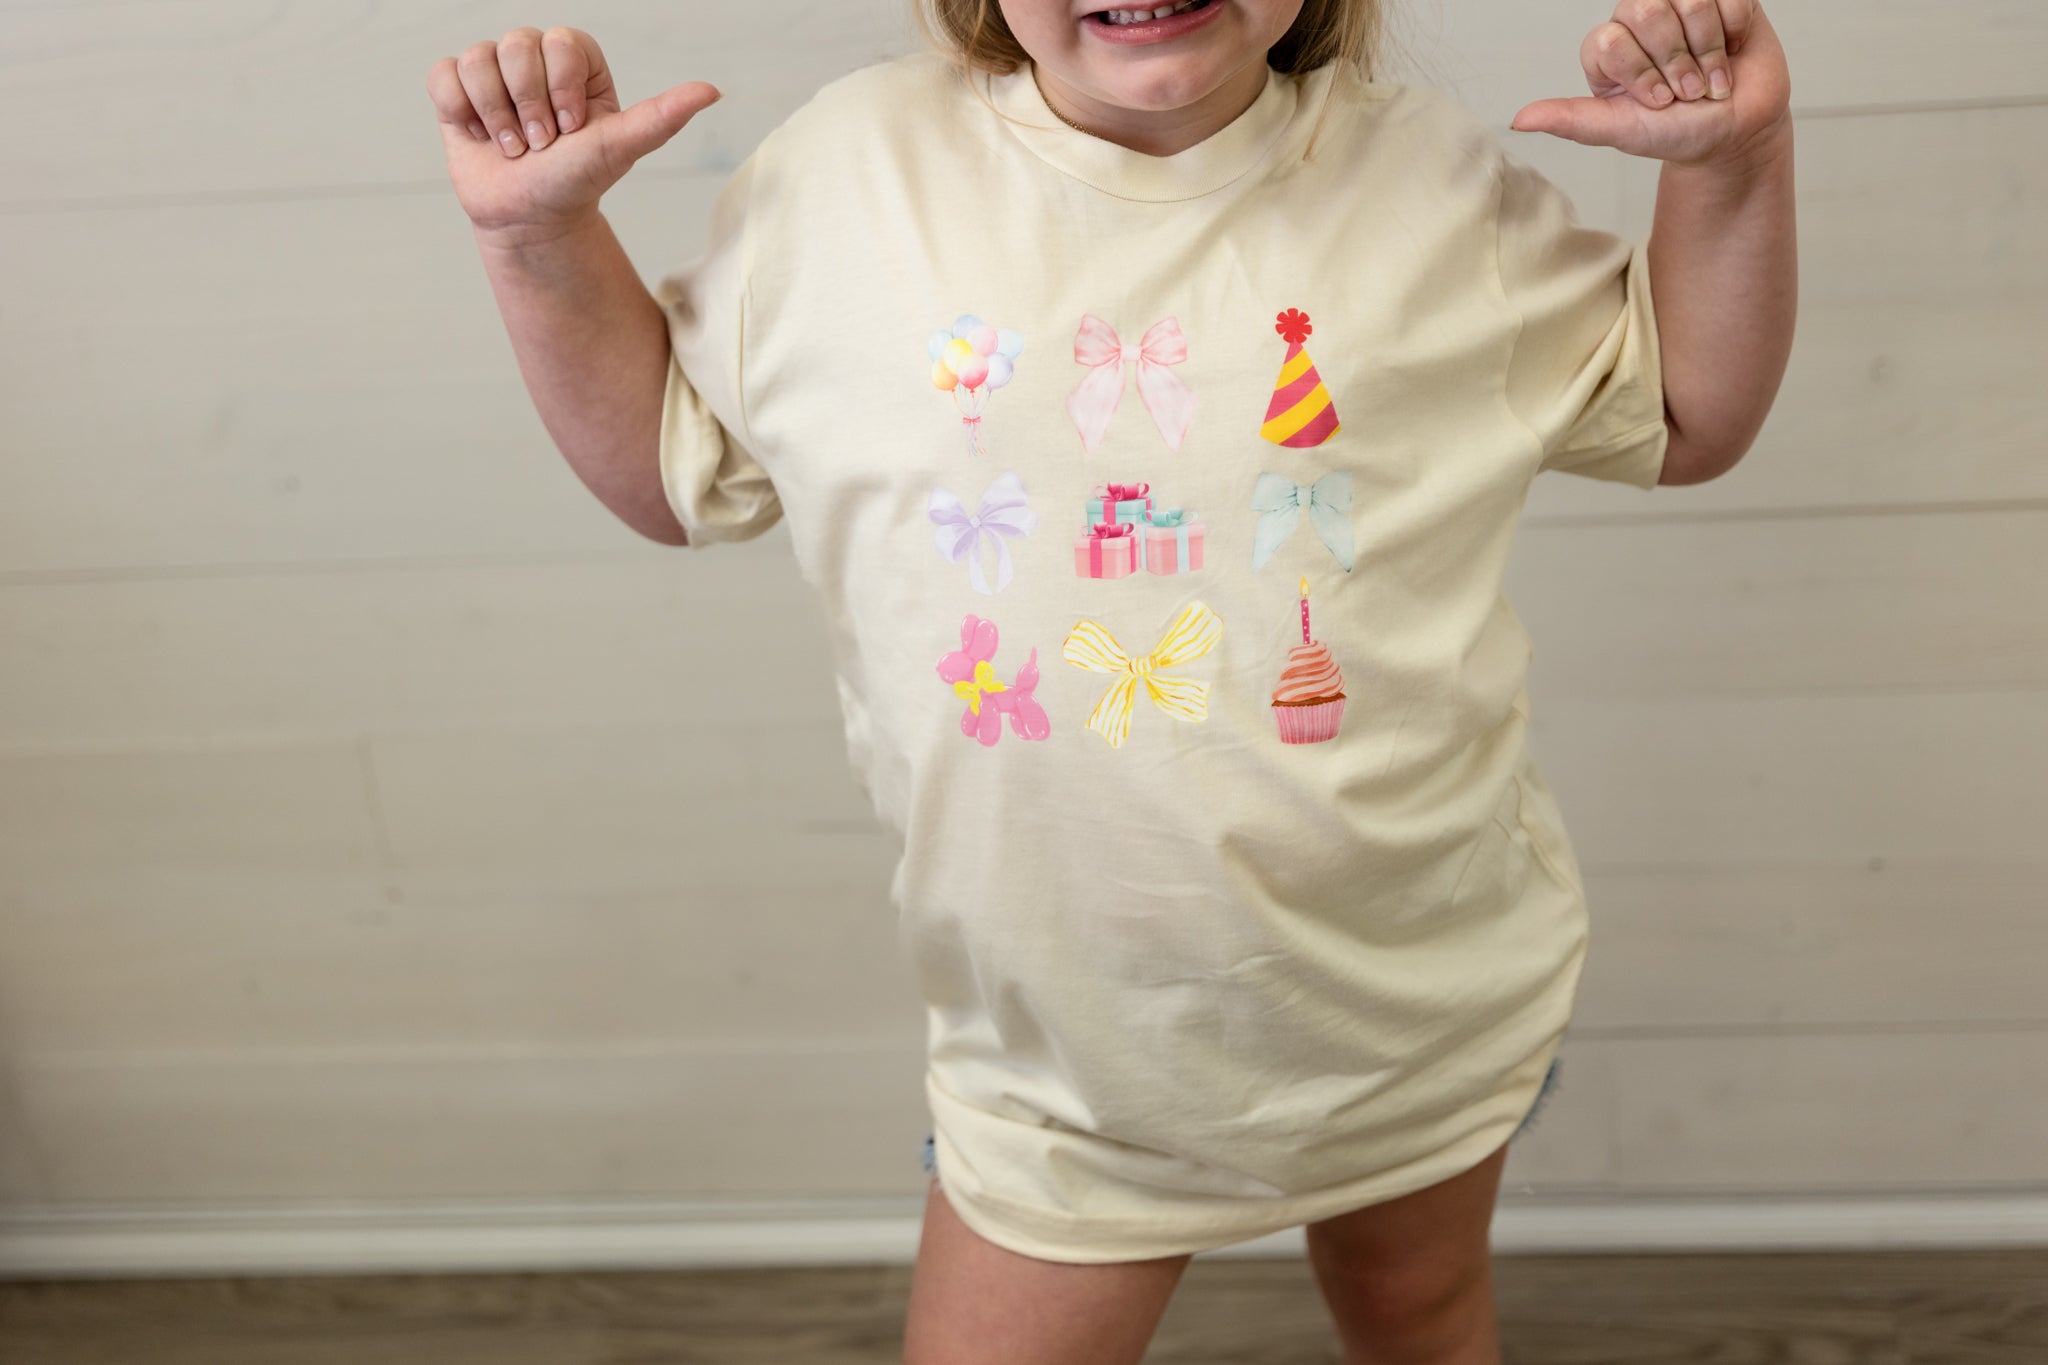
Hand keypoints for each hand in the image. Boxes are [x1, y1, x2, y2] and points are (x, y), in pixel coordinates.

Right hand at [426, 26, 721, 243]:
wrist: (532, 217)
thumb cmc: (578, 181)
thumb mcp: (620, 147)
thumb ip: (663, 116)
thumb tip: (712, 91)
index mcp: (577, 59)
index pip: (561, 42)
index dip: (560, 91)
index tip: (570, 131)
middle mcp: (535, 56)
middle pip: (516, 46)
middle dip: (528, 107)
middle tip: (541, 145)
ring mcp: (493, 70)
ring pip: (478, 60)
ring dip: (495, 116)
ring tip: (512, 146)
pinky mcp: (457, 88)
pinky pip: (445, 75)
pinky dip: (461, 113)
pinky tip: (479, 136)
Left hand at [1509, 0, 1791, 171]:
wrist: (1734, 133)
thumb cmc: (1677, 132)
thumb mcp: (1621, 130)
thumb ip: (1572, 120)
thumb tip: (1520, 119)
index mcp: (1609, 49)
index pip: (1611, 40)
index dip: (1640, 73)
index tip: (1658, 102)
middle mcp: (1639, 20)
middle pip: (1646, 9)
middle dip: (1674, 60)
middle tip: (1686, 91)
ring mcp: (1680, 4)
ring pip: (1689, 1)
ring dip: (1706, 51)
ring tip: (1709, 78)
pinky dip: (1732, 33)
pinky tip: (1730, 52)